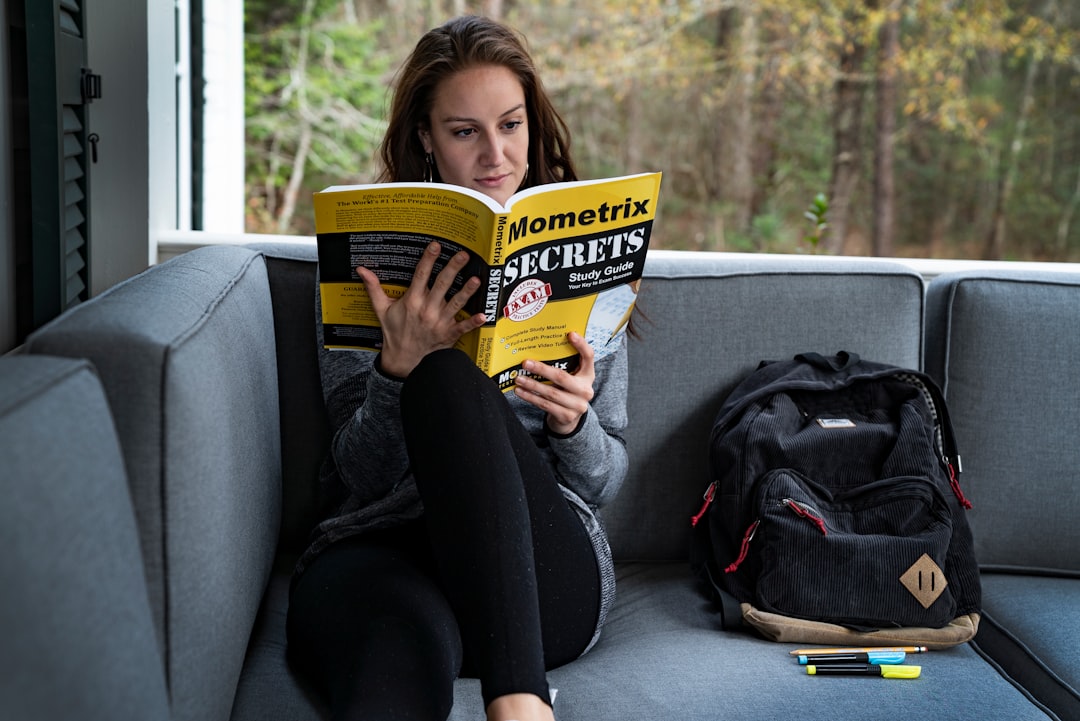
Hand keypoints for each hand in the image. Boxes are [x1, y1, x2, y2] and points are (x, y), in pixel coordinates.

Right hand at [358, 241, 486, 376]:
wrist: (403, 361)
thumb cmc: (394, 333)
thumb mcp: (381, 310)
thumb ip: (374, 288)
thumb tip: (362, 269)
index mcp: (411, 301)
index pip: (420, 275)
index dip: (428, 259)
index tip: (435, 245)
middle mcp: (426, 310)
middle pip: (441, 285)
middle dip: (452, 268)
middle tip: (463, 254)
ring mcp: (439, 323)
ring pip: (455, 303)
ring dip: (466, 291)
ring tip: (476, 279)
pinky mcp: (448, 334)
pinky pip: (462, 327)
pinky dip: (472, 322)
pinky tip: (483, 315)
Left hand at [513, 332, 595, 434]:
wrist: (570, 419)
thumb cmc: (567, 391)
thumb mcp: (571, 378)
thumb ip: (564, 366)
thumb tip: (539, 348)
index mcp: (589, 375)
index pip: (589, 356)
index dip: (581, 345)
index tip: (570, 334)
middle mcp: (586, 390)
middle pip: (562, 377)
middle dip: (541, 369)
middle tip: (525, 363)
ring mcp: (578, 405)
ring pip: (551, 393)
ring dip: (532, 385)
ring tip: (518, 379)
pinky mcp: (567, 416)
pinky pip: (545, 405)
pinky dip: (530, 397)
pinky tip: (520, 392)